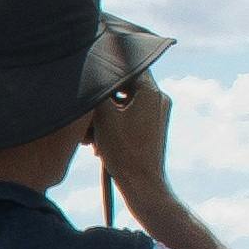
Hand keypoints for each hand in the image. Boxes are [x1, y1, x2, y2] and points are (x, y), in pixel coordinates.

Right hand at [87, 73, 172, 210]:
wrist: (143, 184)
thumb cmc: (123, 151)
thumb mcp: (103, 116)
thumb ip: (98, 90)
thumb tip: (92, 72)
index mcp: (151, 91)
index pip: (128, 65)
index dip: (107, 68)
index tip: (92, 73)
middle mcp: (159, 99)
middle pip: (126, 85)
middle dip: (104, 97)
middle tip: (88, 112)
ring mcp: (159, 114)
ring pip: (127, 102)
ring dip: (107, 113)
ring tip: (92, 133)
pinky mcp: (154, 128)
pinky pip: (132, 116)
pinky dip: (116, 123)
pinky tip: (100, 141)